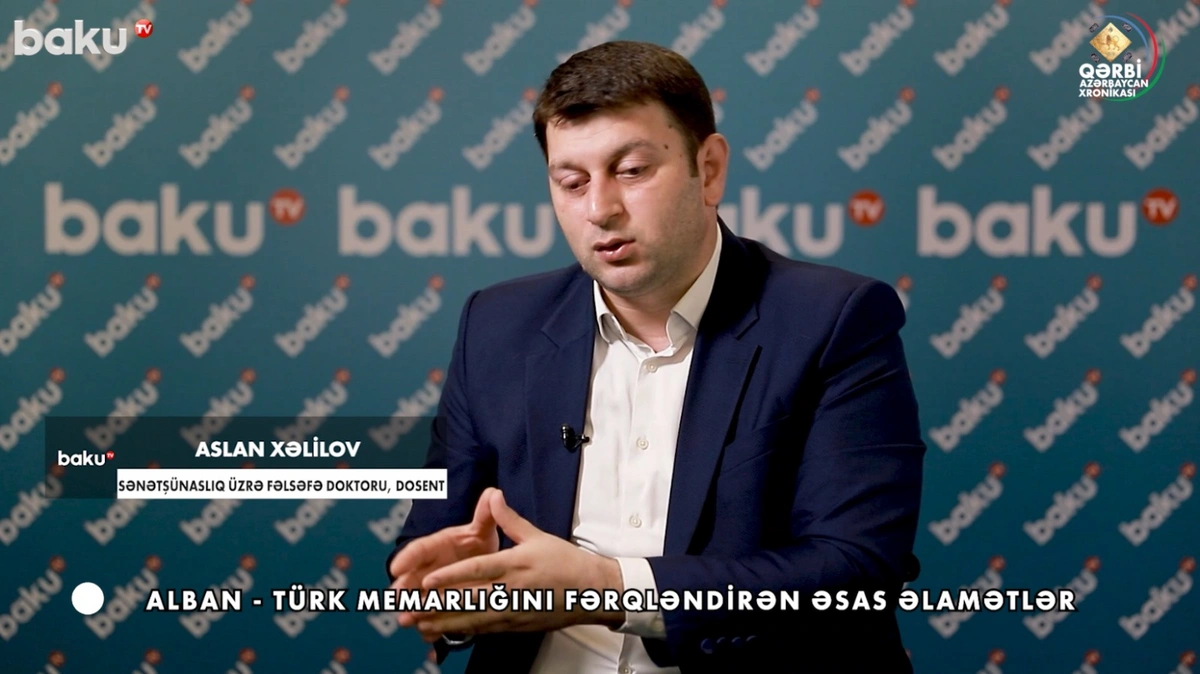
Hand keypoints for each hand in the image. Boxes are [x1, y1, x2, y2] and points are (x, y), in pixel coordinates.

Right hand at [389, 487, 499, 631]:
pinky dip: (430, 627)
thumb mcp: (482, 529)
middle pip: (412, 578)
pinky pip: (432, 617)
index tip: (397, 567)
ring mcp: (432, 588)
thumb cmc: (477, 542)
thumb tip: (493, 493)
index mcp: (437, 546)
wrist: (483, 561)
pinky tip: (429, 635)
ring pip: (418, 599)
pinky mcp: (440, 605)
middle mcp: (429, 567)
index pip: (419, 549)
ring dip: (412, 609)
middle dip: (404, 588)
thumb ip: (484, 515)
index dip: (407, 558)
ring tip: (407, 620)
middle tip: (397, 598)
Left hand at [403, 489, 624, 639]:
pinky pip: (486, 630)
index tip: (427, 581)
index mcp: (515, 565)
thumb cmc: (565, 561)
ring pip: (474, 620)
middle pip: (469, 601)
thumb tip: (493, 495)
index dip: (451, 577)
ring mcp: (514, 611)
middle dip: (438, 606)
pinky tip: (447, 633)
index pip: (477, 571)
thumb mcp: (537, 536)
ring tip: (420, 625)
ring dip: (445, 623)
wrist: (592, 591)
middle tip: (410, 610)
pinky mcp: (517, 624)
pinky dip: (464, 632)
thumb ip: (510, 519)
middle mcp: (512, 591)